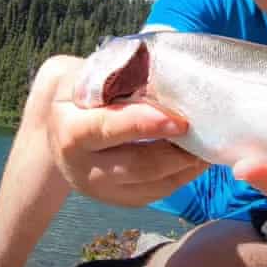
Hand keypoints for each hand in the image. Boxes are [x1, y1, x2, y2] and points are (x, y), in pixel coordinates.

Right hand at [41, 56, 208, 206]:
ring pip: (150, 185)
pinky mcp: (118, 199)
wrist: (58, 125)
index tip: (179, 121)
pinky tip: (196, 159)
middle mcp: (81, 167)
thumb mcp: (86, 75)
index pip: (108, 129)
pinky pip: (155, 194)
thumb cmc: (78, 92)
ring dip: (183, 167)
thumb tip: (162, 68)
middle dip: (175, 153)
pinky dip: (181, 177)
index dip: (144, 125)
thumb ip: (117, 74)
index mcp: (70, 130)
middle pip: (136, 166)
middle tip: (204, 135)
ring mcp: (99, 189)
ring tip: (207, 146)